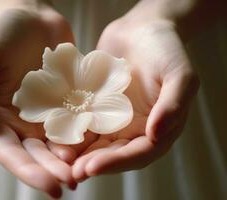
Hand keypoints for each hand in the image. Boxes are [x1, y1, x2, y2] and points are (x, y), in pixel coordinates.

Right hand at [0, 6, 75, 197]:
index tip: (49, 185)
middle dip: (52, 171)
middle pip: (37, 154)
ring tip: (85, 171)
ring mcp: (47, 113)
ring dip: (71, 160)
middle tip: (71, 184)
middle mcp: (23, 122)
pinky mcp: (67, 101)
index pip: (10, 152)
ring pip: (59, 143)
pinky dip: (86, 135)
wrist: (31, 17)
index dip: (28, 170)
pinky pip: (77, 121)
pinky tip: (97, 145)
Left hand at [48, 13, 199, 181]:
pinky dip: (68, 129)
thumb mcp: (180, 73)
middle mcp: (133, 128)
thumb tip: (158, 134)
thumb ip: (173, 104)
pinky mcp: (94, 106)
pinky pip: (81, 121)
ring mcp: (112, 118)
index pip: (138, 153)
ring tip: (58, 160)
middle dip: (93, 163)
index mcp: (157, 128)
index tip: (93, 167)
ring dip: (78, 153)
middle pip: (113, 153)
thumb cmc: (165, 49)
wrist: (141, 30)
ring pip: (94, 141)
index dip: (117, 163)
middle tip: (72, 172)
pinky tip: (53, 134)